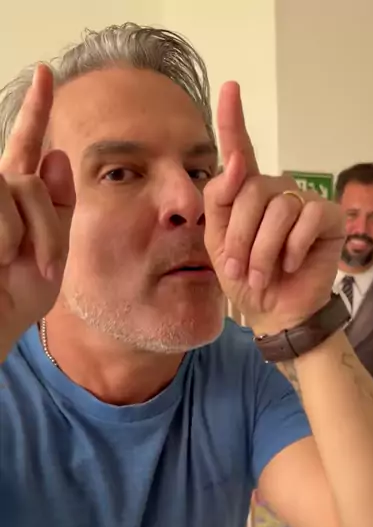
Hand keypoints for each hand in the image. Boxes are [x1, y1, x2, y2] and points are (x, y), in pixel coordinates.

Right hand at [0, 65, 74, 361]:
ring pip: (19, 187)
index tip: (47, 72)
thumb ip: (58, 208)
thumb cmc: (15, 299)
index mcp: (16, 198)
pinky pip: (3, 201)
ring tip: (12, 264)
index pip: (27, 146)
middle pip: (32, 179)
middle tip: (45, 268)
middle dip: (49, 229)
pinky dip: (9, 237)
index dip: (36, 110)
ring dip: (29, 235)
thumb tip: (58, 154)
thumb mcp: (52, 254)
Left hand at [204, 82, 344, 335]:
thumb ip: (221, 202)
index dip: (233, 120)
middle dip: (241, 236)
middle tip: (242, 270)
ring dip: (264, 250)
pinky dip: (293, 247)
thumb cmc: (248, 278)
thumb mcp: (220, 243)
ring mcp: (305, 201)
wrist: (274, 311)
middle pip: (251, 190)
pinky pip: (307, 218)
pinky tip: (292, 263)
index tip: (229, 87)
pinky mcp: (330, 217)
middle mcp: (277, 190)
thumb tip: (236, 163)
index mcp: (248, 193)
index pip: (240, 151)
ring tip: (263, 274)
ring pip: (277, 209)